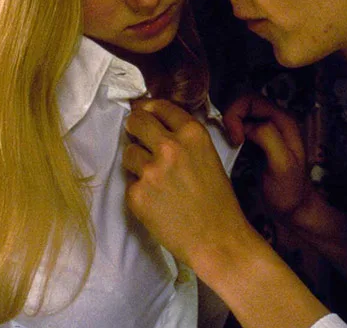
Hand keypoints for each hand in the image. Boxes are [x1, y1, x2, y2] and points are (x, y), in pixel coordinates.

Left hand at [123, 99, 255, 270]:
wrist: (218, 239)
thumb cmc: (218, 201)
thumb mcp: (209, 156)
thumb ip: (185, 140)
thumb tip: (157, 127)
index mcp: (192, 134)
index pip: (160, 107)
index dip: (149, 109)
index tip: (144, 112)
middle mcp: (170, 147)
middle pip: (136, 121)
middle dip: (134, 126)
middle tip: (135, 133)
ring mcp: (151, 171)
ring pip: (128, 153)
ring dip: (136, 162)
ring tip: (154, 179)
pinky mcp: (137, 195)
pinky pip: (129, 183)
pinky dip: (138, 191)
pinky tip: (156, 202)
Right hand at [223, 94, 313, 219]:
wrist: (293, 208)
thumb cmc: (289, 191)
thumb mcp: (282, 164)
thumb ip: (268, 138)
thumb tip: (248, 126)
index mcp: (284, 120)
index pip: (251, 99)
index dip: (237, 114)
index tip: (235, 140)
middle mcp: (276, 120)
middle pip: (244, 102)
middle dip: (231, 117)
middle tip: (231, 141)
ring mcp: (266, 129)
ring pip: (241, 113)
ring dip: (230, 124)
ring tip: (231, 145)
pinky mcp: (258, 140)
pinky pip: (240, 126)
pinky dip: (231, 132)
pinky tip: (231, 148)